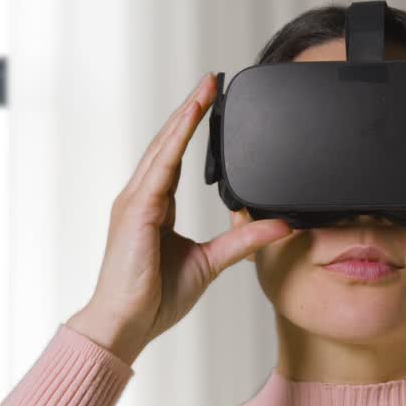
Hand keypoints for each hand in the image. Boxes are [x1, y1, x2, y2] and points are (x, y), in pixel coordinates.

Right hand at [69, 72, 298, 364]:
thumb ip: (242, 240)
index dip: (192, 129)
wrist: (127, 324)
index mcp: (155, 208)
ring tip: (204, 90)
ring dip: (184, 116)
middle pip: (168, 144)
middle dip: (189, 110)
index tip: (210, 103)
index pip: (175, 158)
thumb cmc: (154, 299)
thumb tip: (278, 226)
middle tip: (211, 81)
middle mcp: (141, 199)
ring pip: (163, 148)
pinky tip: (188, 120)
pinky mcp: (135, 211)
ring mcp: (134, 202)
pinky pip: (159, 168)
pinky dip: (175, 141)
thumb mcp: (211, 262)